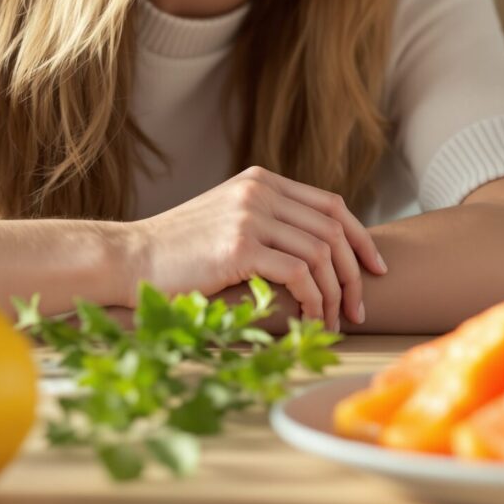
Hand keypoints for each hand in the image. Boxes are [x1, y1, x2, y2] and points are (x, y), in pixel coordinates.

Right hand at [125, 166, 385, 326]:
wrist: (128, 258)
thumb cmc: (177, 253)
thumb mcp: (228, 222)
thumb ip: (269, 225)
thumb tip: (320, 256)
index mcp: (262, 181)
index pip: (332, 206)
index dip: (360, 239)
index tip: (375, 269)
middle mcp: (261, 191)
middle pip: (334, 231)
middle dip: (354, 274)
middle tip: (358, 309)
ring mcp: (250, 215)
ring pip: (321, 254)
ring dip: (334, 294)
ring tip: (333, 322)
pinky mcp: (239, 246)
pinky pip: (299, 273)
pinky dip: (314, 300)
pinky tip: (311, 319)